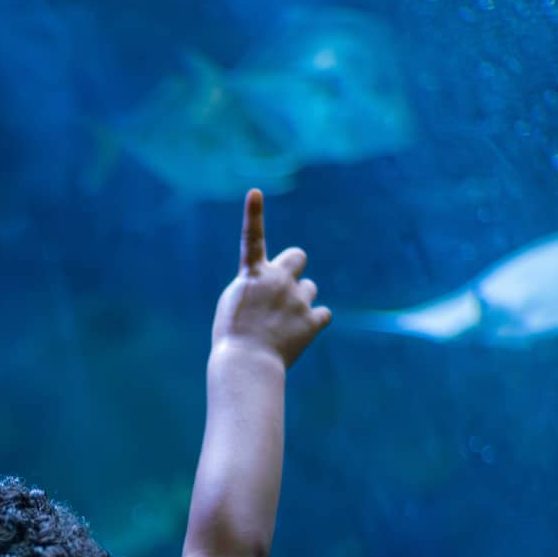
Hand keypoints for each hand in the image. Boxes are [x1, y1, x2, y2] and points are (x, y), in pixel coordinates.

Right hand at [210, 188, 330, 370]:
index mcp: (253, 275)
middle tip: (286, 287)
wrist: (247, 363)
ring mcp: (297, 299)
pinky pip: (323, 314)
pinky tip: (300, 335)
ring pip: (310, 289)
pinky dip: (315, 322)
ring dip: (302, 300)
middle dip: (294, 268)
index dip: (253, 214)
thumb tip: (275, 289)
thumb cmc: (233, 338)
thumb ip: (255, 288)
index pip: (252, 238)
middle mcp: (278, 280)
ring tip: (285, 323)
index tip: (255, 193)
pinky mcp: (311, 321)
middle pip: (298, 256)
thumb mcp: (235, 306)